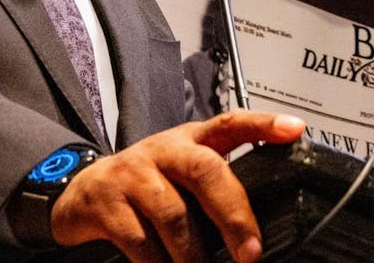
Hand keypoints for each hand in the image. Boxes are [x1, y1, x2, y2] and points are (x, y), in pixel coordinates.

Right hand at [50, 110, 304, 262]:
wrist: (79, 192)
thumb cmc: (144, 185)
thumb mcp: (179, 174)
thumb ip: (214, 186)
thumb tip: (255, 230)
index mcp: (190, 141)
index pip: (232, 122)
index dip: (263, 124)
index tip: (294, 130)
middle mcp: (164, 150)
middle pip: (206, 170)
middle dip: (233, 214)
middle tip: (250, 252)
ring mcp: (133, 173)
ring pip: (174, 214)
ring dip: (194, 254)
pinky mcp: (107, 203)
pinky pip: (140, 240)